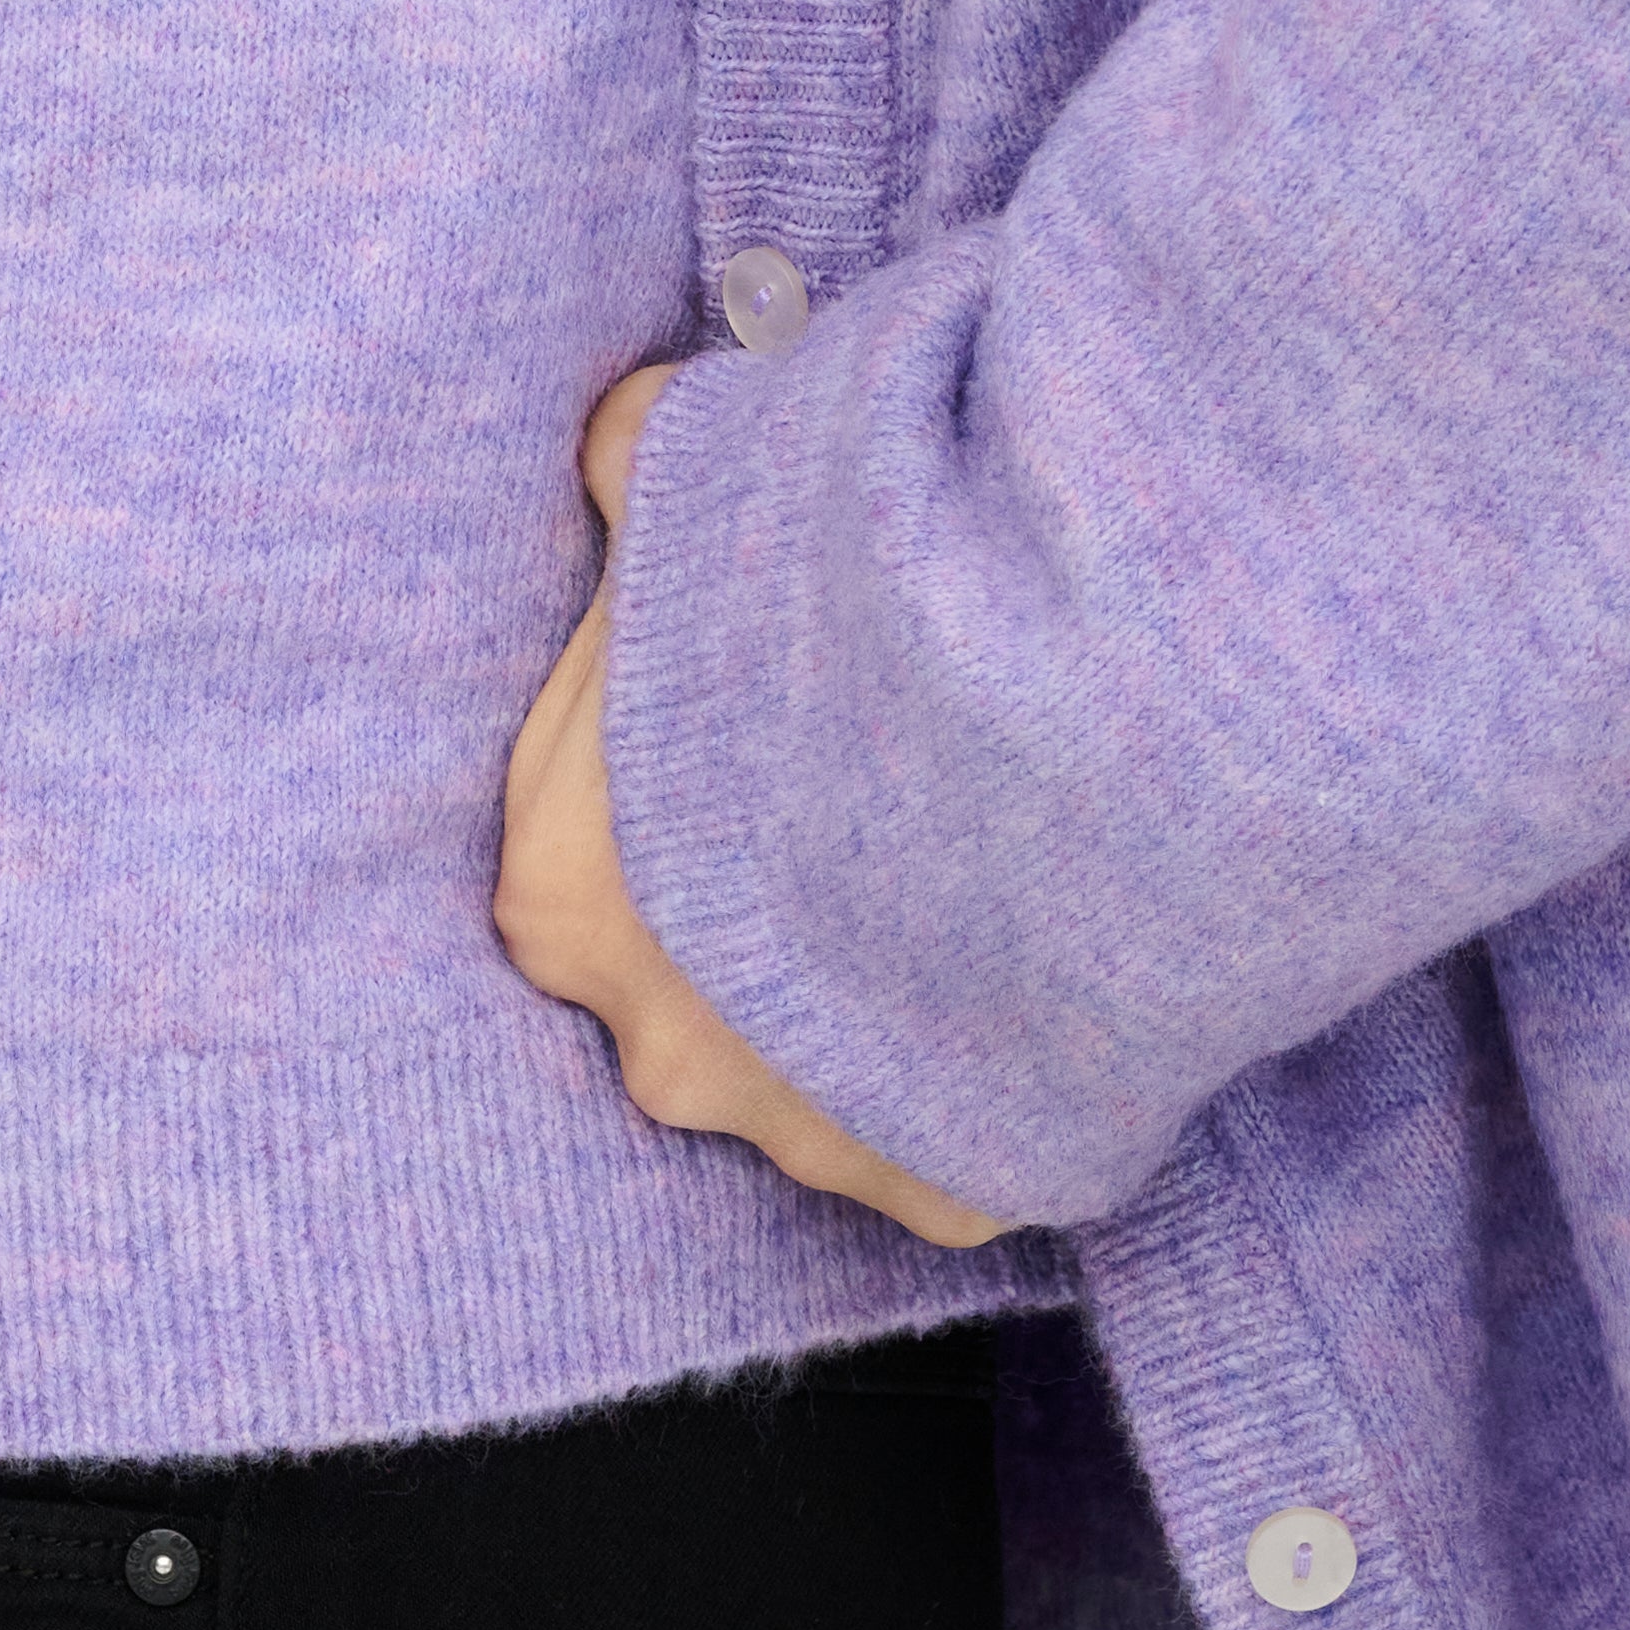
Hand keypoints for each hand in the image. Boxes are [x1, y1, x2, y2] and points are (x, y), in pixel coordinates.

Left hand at [492, 356, 1007, 1248]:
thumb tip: (607, 436)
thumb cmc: (849, 603)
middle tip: (856, 785)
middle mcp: (660, 1054)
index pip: (571, 847)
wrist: (1067, 727)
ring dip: (870, 977)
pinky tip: (1024, 945)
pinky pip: (947, 1129)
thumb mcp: (712, 469)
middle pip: (687, 972)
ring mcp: (805, 1142)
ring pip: (816, 1060)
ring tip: (956, 858)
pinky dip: (983, 1052)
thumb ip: (633, 463)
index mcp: (562, 896)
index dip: (658, 770)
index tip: (738, 722)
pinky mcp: (944, 1193)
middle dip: (754, 895)